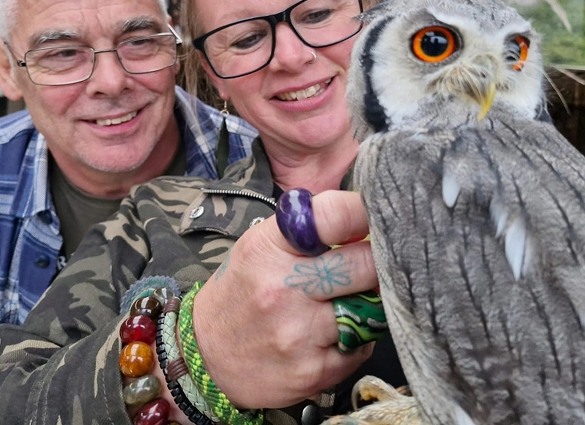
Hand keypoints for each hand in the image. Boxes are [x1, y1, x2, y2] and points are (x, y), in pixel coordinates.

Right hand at [192, 190, 377, 408]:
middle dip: (378, 260)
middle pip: (365, 265)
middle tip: (375, 260)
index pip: (332, 217)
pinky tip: (334, 332)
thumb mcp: (261, 244)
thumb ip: (308, 226)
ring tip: (349, 298)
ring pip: (371, 309)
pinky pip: (362, 346)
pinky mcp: (313, 372)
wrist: (205, 355)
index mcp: (270, 248)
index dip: (363, 212)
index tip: (375, 214)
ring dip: (369, 301)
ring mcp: (298, 334)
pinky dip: (358, 338)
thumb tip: (365, 213)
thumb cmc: (244, 289)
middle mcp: (283, 289)